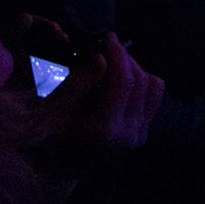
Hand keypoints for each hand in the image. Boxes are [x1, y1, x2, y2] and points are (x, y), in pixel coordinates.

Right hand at [24, 25, 164, 152]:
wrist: (61, 166)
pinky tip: (122, 80)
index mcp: (104, 130)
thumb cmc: (51, 135)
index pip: (122, 82)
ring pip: (150, 85)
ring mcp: (139, 135)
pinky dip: (142, 80)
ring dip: (134, 68)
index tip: (108, 37)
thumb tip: (102, 56)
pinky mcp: (144, 132)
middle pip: (138, 80)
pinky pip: (153, 95)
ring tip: (113, 64)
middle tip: (108, 47)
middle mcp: (127, 134)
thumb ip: (79, 81)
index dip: (118, 54)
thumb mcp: (56, 108)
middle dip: (124, 58)